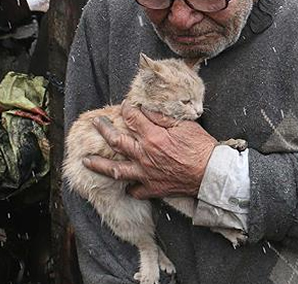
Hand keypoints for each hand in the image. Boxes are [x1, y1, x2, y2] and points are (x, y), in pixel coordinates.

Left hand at [83, 102, 217, 198]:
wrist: (211, 173)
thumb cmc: (202, 147)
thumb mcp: (185, 125)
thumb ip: (163, 117)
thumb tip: (146, 109)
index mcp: (152, 136)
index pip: (132, 118)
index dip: (126, 109)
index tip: (124, 106)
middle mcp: (144, 155)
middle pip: (116, 141)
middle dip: (103, 129)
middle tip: (95, 123)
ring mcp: (145, 173)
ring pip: (115, 170)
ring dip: (99, 164)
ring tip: (86, 160)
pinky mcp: (153, 188)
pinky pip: (135, 190)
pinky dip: (129, 188)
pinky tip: (125, 185)